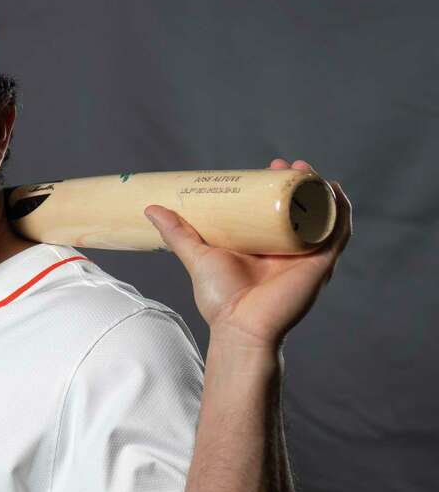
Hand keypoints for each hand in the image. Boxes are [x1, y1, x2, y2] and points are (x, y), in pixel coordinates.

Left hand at [144, 159, 351, 349]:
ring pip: (321, 217)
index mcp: (264, 247)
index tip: (267, 167)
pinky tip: (336, 193)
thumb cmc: (220, 299)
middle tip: (285, 164)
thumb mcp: (197, 255)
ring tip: (307, 170)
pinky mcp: (319, 266)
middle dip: (296, 183)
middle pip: (299, 209)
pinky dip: (340, 213)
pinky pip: (338, 235)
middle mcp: (287, 250)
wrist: (239, 327)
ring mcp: (306, 257)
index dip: (274, 187)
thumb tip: (151, 208)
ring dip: (319, 191)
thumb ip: (177, 233)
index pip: (274, 210)